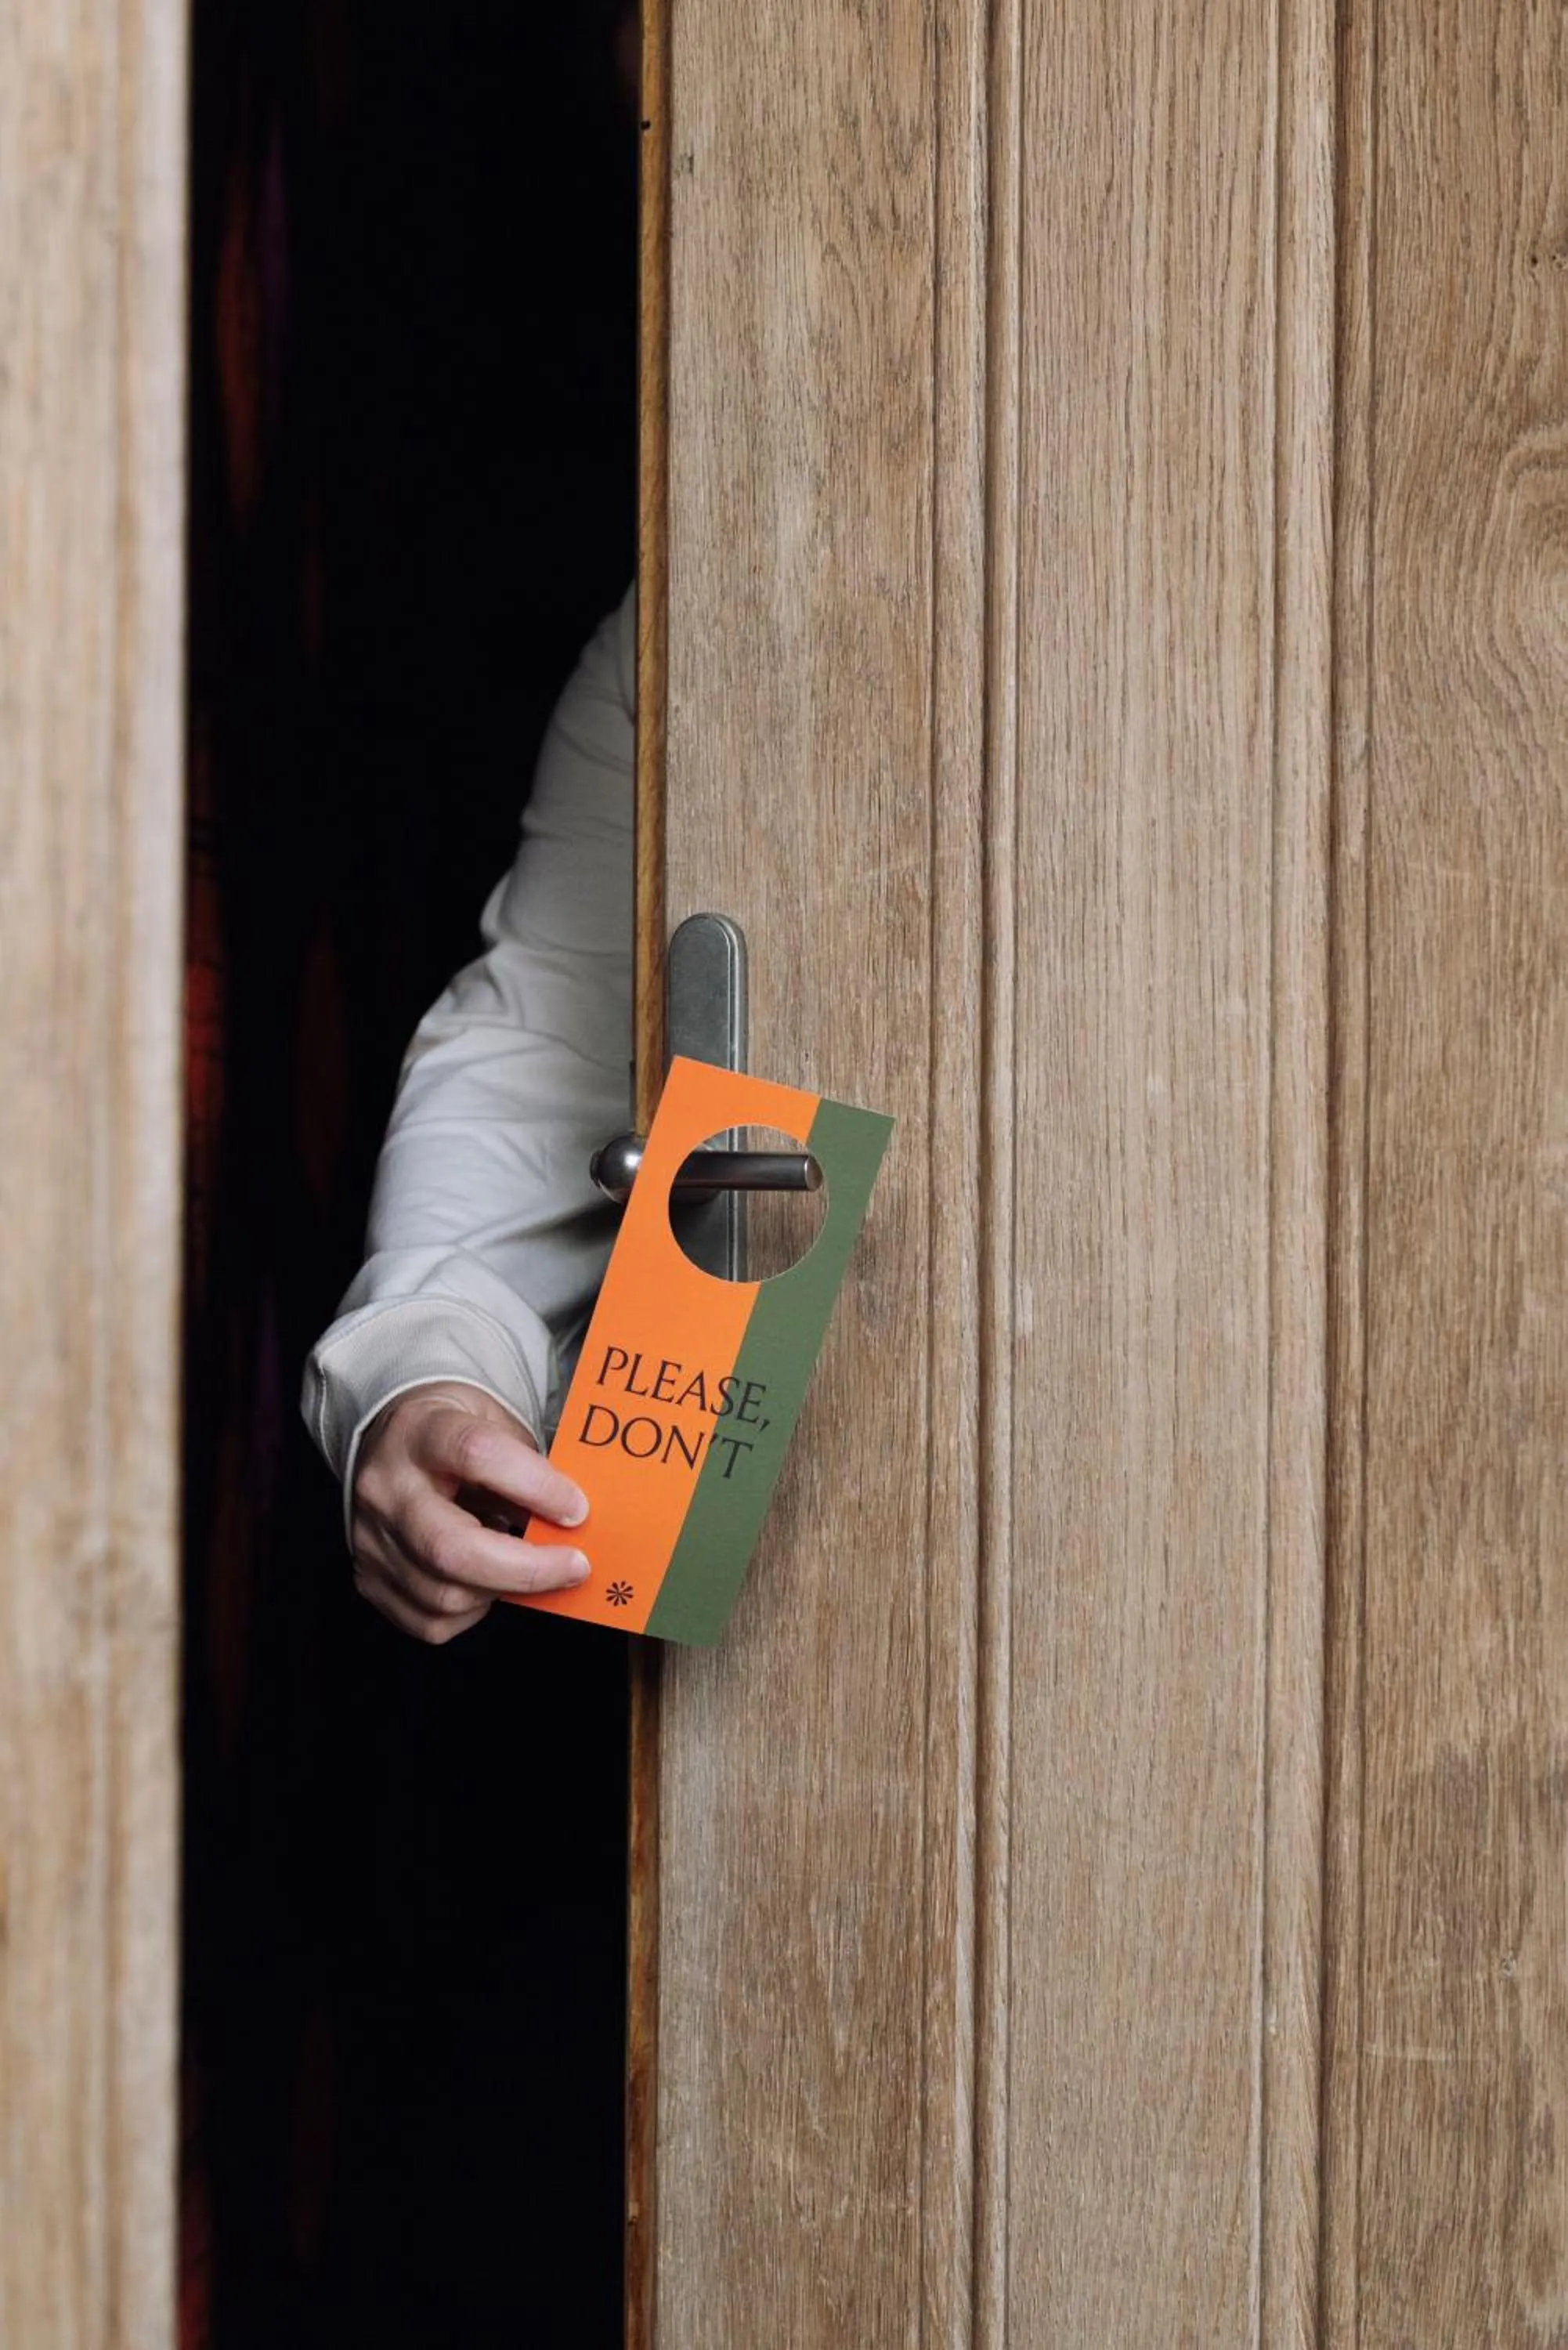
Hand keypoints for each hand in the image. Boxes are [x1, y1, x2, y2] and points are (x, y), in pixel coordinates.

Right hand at [350, 1382, 589, 1643]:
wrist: (387, 1444)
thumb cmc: (450, 1434)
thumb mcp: (491, 1422)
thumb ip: (529, 1466)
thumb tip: (575, 1520)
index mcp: (420, 1432)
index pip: (477, 1455)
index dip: (535, 1486)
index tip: (577, 1509)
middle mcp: (386, 1488)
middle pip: (451, 1547)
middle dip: (527, 1569)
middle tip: (575, 1567)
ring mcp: (370, 1539)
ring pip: (445, 1595)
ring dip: (505, 1590)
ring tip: (530, 1570)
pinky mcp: (369, 1579)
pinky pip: (431, 1622)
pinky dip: (473, 1611)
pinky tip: (487, 1583)